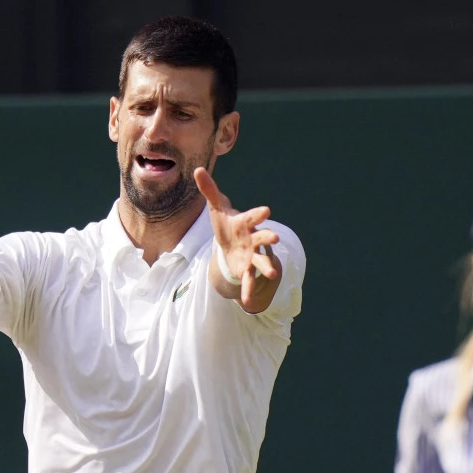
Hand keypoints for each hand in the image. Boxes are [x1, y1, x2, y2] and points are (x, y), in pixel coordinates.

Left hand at [193, 167, 279, 305]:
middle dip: (268, 239)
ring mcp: (251, 255)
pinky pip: (247, 281)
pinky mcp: (245, 269)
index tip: (267, 211)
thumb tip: (197, 170)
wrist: (229, 243)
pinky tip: (247, 302)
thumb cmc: (225, 223)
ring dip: (266, 267)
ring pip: (260, 261)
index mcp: (245, 223)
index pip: (253, 216)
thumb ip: (209, 190)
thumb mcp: (216, 207)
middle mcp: (252, 239)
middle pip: (262, 238)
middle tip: (275, 239)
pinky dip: (248, 290)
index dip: (258, 214)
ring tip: (272, 274)